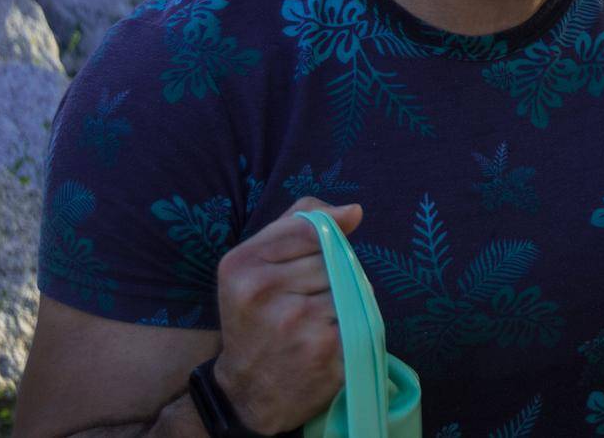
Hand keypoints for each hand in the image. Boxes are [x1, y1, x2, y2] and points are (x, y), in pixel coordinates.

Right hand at [212, 197, 361, 432]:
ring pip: (351, 285)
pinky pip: (361, 316)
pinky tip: (329, 338)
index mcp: (241, 264)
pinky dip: (353, 324)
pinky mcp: (325, 349)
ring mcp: (295, 322)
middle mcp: (262, 291)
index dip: (327, 234)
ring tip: (317, 319)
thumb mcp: (256, 264)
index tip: (335, 238)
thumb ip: (297, 225)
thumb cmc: (257, 317)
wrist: (248, 391)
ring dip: (346, 298)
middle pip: (332, 258)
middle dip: (332, 272)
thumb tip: (354, 211)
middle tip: (307, 298)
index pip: (308, 228)